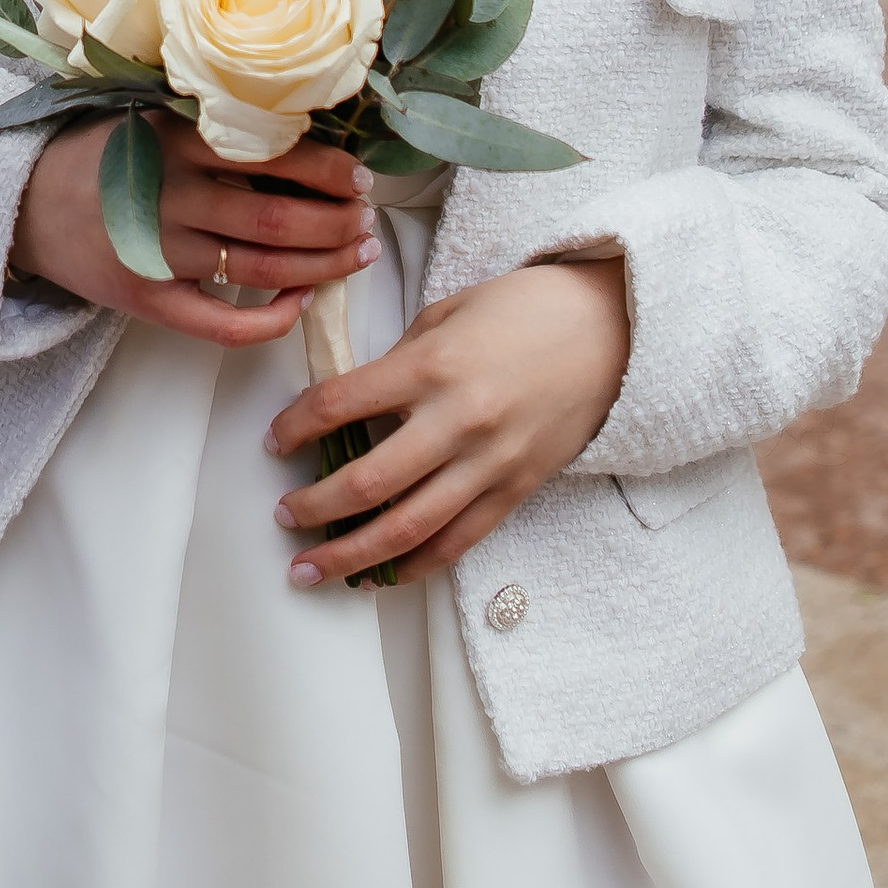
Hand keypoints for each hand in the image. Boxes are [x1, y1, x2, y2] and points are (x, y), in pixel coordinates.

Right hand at [10, 115, 374, 346]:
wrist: (24, 204)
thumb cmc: (101, 156)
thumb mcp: (152, 118)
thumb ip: (214, 127)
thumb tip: (303, 135)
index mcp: (176, 142)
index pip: (274, 156)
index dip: (330, 172)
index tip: (361, 179)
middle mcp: (172, 198)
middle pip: (280, 219)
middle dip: (339, 224)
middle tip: (367, 223)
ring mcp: (160, 255)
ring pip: (265, 271)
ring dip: (324, 266)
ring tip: (357, 256)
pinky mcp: (150, 302)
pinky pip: (225, 326)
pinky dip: (273, 319)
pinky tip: (302, 301)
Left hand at [264, 252, 629, 582]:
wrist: (612, 330)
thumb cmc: (525, 309)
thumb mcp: (448, 312)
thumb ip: (400, 359)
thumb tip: (356, 401)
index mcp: (432, 367)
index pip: (340, 405)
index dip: (295, 427)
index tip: (275, 441)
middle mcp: (458, 422)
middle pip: (367, 482)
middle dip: (314, 507)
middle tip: (284, 516)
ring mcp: (490, 463)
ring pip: (409, 529)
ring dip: (351, 555)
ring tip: (311, 568)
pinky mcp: (517, 490)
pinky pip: (459, 541)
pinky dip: (415, 566)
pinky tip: (382, 578)